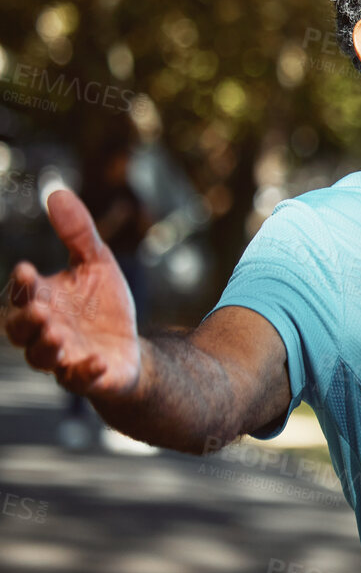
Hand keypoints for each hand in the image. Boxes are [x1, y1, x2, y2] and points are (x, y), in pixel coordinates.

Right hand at [3, 189, 141, 399]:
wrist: (129, 348)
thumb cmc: (103, 307)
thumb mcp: (97, 264)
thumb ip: (77, 234)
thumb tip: (57, 192)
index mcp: (42, 302)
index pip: (22, 294)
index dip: (21, 285)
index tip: (27, 271)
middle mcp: (45, 332)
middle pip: (20, 331)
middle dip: (26, 321)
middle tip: (39, 310)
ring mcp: (64, 357)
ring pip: (42, 358)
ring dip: (47, 347)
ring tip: (59, 334)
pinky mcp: (88, 377)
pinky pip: (80, 380)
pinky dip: (85, 372)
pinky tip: (96, 362)